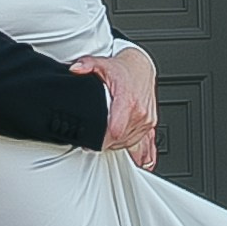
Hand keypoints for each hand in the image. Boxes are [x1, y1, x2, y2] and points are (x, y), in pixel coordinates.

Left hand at [75, 44, 157, 169]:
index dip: (102, 139)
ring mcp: (147, 119)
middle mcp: (140, 112)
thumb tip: (76, 68)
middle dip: (106, 143)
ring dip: (117, 145)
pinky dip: (138, 152)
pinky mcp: (150, 124)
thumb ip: (87, 66)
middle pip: (121, 140)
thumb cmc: (123, 70)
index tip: (91, 141)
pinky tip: (138, 160)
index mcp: (128, 100)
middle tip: (92, 142)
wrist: (141, 68)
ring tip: (104, 142)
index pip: (116, 130)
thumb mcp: (102, 64)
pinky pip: (146, 143)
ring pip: (130, 143)